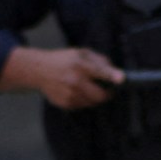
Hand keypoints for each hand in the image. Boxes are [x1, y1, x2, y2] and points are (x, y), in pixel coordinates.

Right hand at [0, 45, 122, 110]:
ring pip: (93, 103)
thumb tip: (116, 72)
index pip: (100, 71)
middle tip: (107, 89)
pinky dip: (83, 100)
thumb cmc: (64, 60)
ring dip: (94, 97)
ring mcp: (70, 94)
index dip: (111, 75)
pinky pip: (83, 106)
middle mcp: (75, 80)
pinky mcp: (66, 104)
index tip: (121, 79)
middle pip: (100, 95)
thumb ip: (99, 60)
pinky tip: (74, 91)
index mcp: (80, 64)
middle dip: (106, 94)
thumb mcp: (80, 53)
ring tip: (84, 87)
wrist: (39, 70)